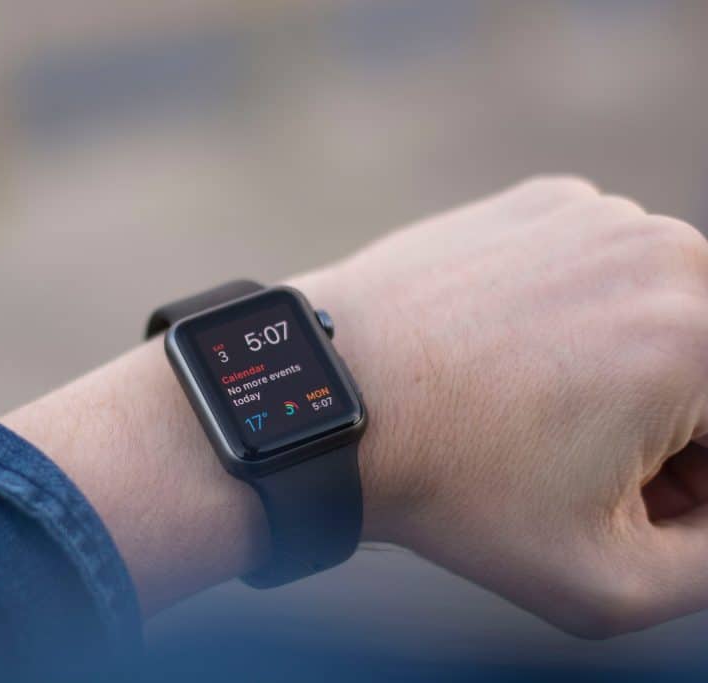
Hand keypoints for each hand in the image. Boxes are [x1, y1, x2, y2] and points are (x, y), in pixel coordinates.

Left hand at [293, 177, 707, 636]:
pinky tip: (508, 355)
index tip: (627, 501)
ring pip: (664, 316)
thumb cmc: (455, 489)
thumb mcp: (608, 580)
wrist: (331, 396)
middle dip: (675, 431)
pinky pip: (603, 271)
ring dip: (630, 370)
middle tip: (578, 467)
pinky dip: (579, 315)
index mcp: (706, 340)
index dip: (692, 489)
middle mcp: (669, 252)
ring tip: (533, 413)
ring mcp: (600, 213)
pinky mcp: (545, 200)